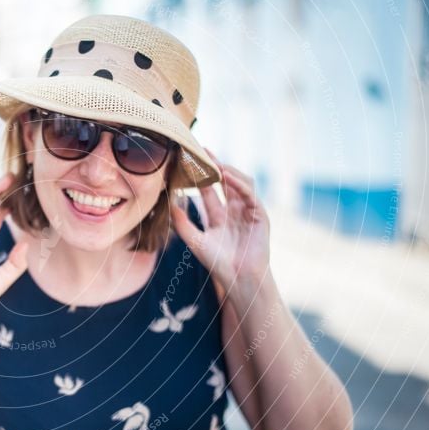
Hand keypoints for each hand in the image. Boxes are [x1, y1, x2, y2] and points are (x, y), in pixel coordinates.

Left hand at [170, 149, 269, 290]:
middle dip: (214, 165)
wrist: (238, 279)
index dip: (200, 175)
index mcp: (219, 215)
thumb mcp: (195, 240)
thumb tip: (168, 204)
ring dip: (227, 170)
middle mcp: (234, 210)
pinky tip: (226, 176)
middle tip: (201, 150)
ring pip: (240, 182)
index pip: (209, 189)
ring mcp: (248, 211)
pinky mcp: (259, 215)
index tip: (189, 161)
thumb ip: (183, 223)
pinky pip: (249, 194)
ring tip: (213, 161)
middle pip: (225, 181)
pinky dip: (238, 184)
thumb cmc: (218, 263)